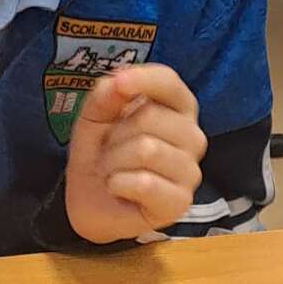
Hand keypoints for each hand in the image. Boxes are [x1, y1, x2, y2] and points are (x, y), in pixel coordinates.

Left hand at [64, 63, 205, 243]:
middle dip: (115, 134)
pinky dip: (119, 184)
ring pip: (146, 150)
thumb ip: (105, 96)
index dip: (144, 79)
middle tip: (109, 151)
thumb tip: (118, 81)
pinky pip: (145, 183)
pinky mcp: (180, 202)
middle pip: (150, 117)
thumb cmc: (101, 155)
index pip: (170, 82)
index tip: (119, 83)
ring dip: (114, 162)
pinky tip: (120, 189)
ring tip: (113, 171)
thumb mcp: (94, 119)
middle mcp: (192, 136)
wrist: (91, 203)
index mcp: (177, 109)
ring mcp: (190, 171)